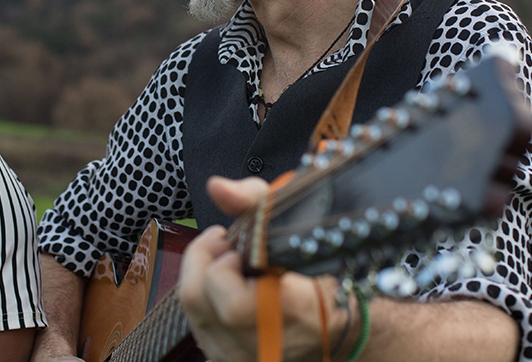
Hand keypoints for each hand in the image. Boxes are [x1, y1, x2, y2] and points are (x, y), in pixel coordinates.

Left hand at [178, 177, 350, 361]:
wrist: (339, 328)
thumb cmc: (320, 271)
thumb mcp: (296, 223)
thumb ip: (255, 200)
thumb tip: (217, 187)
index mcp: (287, 311)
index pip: (230, 300)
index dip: (222, 262)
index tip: (233, 241)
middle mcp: (262, 343)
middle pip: (197, 299)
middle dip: (203, 261)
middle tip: (223, 245)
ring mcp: (241, 357)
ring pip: (192, 313)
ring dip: (203, 279)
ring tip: (227, 265)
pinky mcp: (227, 361)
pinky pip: (198, 327)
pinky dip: (205, 302)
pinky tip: (226, 289)